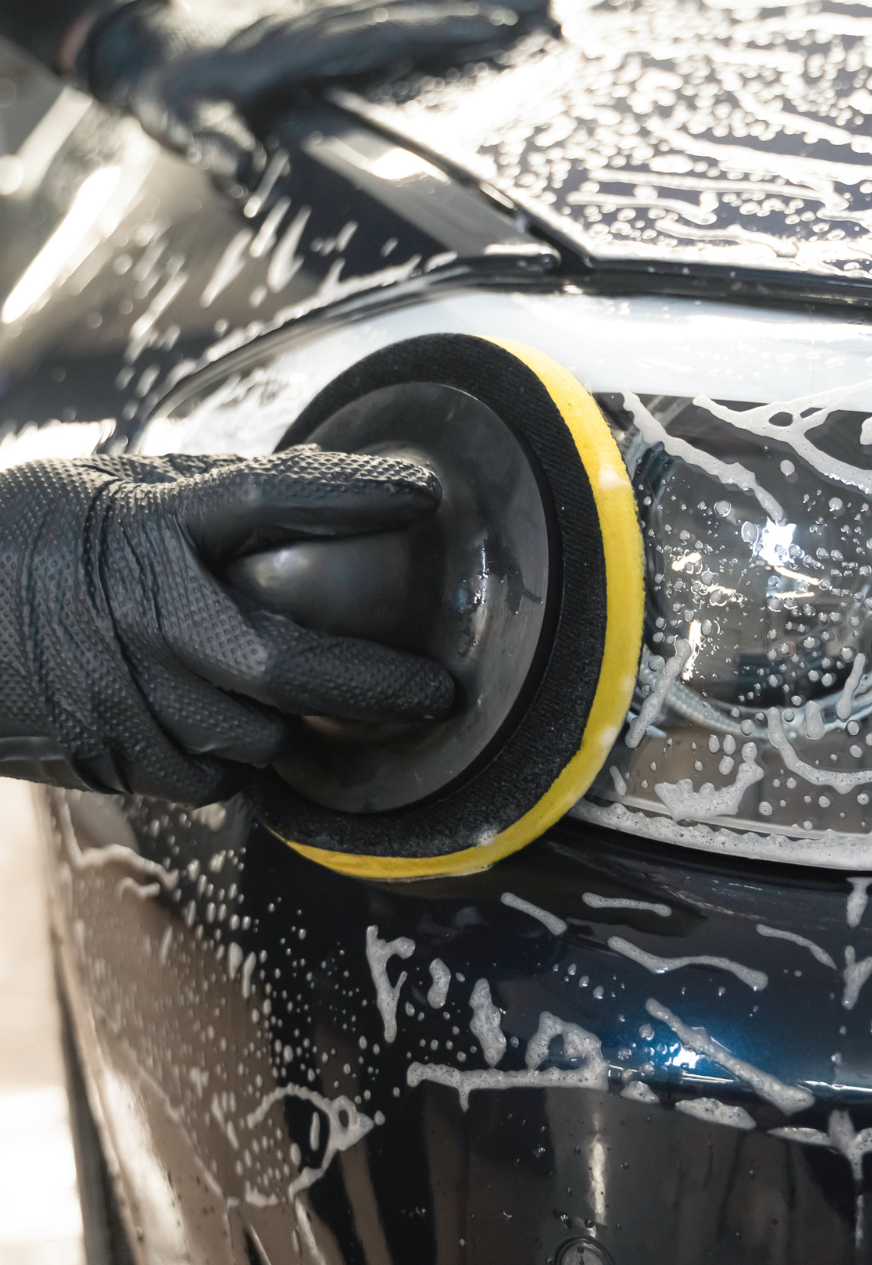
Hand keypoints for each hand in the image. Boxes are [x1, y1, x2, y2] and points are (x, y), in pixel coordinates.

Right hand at [0, 449, 455, 803]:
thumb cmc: (22, 540)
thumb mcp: (110, 489)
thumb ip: (209, 493)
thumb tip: (321, 483)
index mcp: (143, 527)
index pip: (267, 498)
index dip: (351, 496)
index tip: (422, 494)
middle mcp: (139, 613)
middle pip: (281, 666)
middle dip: (374, 685)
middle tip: (437, 693)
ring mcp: (118, 695)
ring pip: (253, 739)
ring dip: (308, 732)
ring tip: (352, 718)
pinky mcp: (105, 755)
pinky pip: (209, 781)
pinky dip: (245, 767)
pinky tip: (260, 744)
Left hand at [76, 0, 550, 185]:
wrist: (142, 40)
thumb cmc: (171, 87)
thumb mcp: (192, 125)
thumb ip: (225, 152)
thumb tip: (253, 182)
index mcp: (306, 45)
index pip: (391, 33)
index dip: (446, 29)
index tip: (500, 28)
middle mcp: (329, 23)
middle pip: (421, 11)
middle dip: (485, 11)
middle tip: (548, 14)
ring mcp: (334, 21)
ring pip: (417, 7)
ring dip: (475, 5)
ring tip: (534, 7)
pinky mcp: (335, 28)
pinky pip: (401, 15)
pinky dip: (444, 11)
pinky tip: (479, 14)